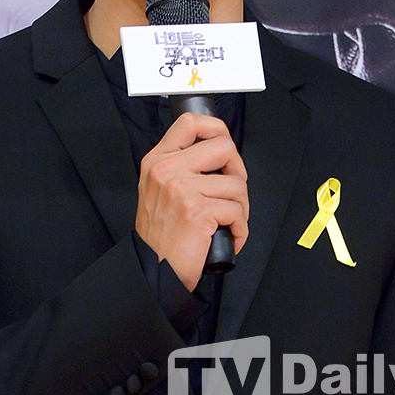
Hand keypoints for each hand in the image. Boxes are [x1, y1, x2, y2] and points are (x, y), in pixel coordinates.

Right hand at [135, 112, 248, 291]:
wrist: (153, 271)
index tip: (224, 147)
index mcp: (157, 160)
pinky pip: (237, 211)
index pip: (189, 122)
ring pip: (237, 184)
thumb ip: (180, 166)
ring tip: (228, 221)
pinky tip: (229, 235)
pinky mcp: (197, 211)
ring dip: (241, 207)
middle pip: (224, 146)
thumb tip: (218, 154)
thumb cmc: (161, 236)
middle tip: (231, 192)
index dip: (216, 128)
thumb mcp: (158, 190)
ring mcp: (181, 188)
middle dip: (238, 171)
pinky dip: (240, 228)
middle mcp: (166, 169)